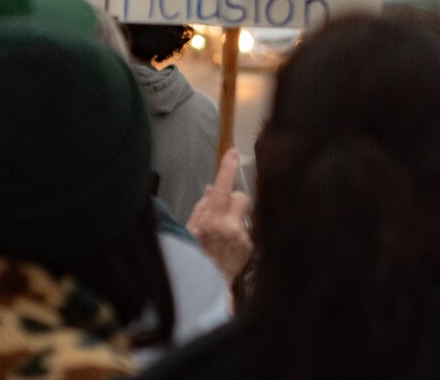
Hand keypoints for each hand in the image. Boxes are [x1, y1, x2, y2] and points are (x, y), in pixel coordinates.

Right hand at [187, 149, 252, 281]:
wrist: (205, 287)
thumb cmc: (191, 257)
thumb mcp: (189, 230)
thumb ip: (202, 207)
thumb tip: (212, 187)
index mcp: (211, 220)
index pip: (222, 187)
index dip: (227, 168)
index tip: (233, 152)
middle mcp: (230, 226)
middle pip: (242, 197)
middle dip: (235, 202)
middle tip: (225, 213)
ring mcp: (243, 238)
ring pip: (246, 215)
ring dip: (237, 221)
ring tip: (224, 239)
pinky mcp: (250, 247)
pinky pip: (247, 231)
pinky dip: (240, 236)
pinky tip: (230, 249)